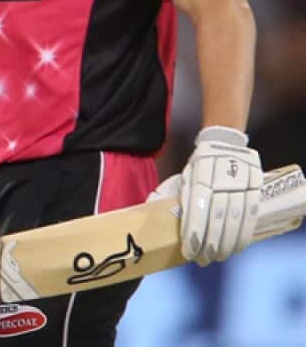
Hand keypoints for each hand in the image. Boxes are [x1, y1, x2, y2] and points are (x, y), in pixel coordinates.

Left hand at [178, 126, 261, 265]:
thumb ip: (170, 195)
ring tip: (218, 257)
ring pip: (235, 219)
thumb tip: (150, 211)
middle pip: (216, 217)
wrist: (225, 145)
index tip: (189, 252)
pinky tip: (237, 248)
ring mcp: (240, 184)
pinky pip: (251, 215)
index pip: (196, 209)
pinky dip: (244, 234)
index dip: (193, 233)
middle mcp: (221, 181)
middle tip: (203, 259)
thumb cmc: (198, 167)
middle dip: (209, 243)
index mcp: (199, 178)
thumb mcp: (181, 176)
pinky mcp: (255, 188)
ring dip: (227, 243)